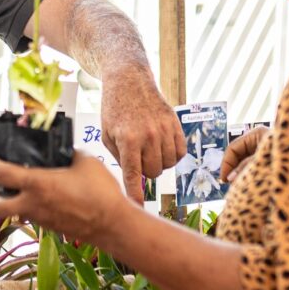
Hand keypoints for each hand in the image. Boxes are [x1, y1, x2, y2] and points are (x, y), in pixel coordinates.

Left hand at [0, 150, 129, 245]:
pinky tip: (42, 195)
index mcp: (38, 184)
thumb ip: (66, 153)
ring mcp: (39, 219)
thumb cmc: (101, 193)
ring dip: (8, 200)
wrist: (114, 225)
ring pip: (11, 212)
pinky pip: (29, 216)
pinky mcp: (48, 227)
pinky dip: (27, 206)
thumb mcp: (85, 160)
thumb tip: (59, 150)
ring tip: (18, 186)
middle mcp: (33, 204)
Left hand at [99, 69, 183, 203]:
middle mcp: (148, 136)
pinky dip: (172, 155)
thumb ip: (119, 158)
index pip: (133, 175)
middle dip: (145, 171)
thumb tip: (132, 179)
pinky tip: (161, 146)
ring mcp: (164, 129)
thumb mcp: (107, 134)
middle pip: (153, 173)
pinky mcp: (175, 124)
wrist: (129, 80)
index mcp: (127, 140)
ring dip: (159, 162)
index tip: (136, 209)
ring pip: (168, 164)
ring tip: (148, 149)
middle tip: (137, 157)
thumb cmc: (114, 109)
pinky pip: (181, 153)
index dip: (135, 195)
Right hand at [220, 126, 269, 182]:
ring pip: (245, 161)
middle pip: (238, 155)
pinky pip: (253, 165)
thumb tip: (229, 178)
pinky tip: (246, 182)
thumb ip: (245, 167)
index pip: (233, 148)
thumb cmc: (285, 156)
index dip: (226, 164)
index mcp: (255, 134)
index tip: (224, 179)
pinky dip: (248, 173)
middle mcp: (258, 140)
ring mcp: (263, 149)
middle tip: (230, 184)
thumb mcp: (262, 160)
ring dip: (240, 172)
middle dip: (233, 169)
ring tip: (238, 185)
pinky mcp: (268, 158)